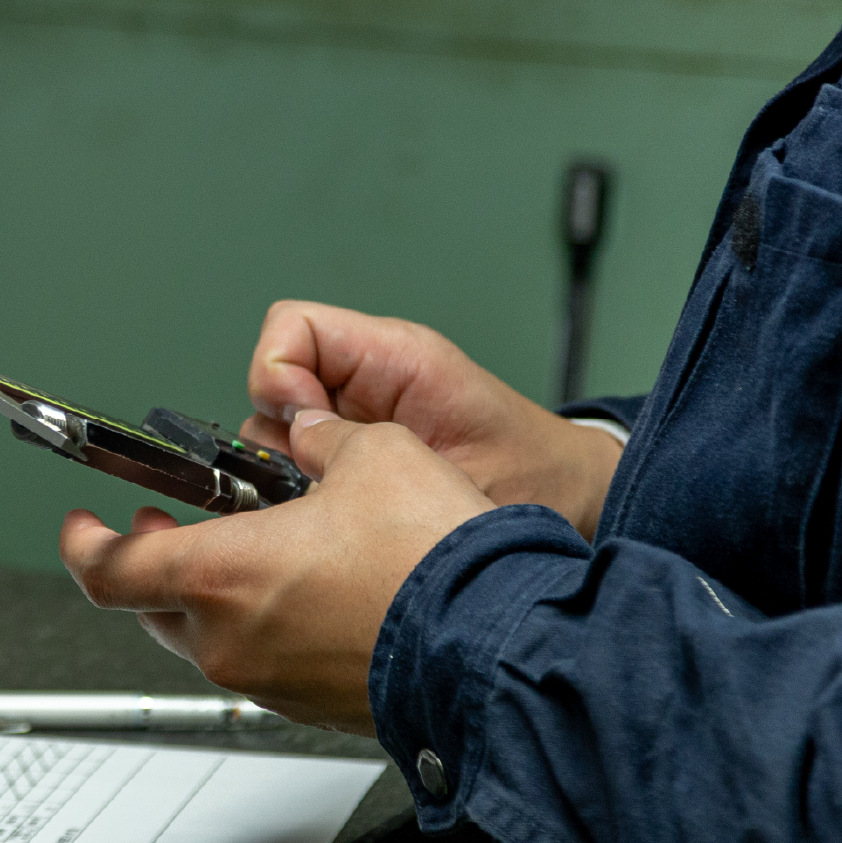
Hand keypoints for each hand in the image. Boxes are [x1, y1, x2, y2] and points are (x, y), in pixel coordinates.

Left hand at [59, 410, 492, 734]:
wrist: (496, 646)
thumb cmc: (432, 563)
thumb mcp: (372, 455)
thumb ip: (323, 441)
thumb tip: (315, 434)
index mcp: (219, 576)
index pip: (106, 570)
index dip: (83, 543)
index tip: (83, 524)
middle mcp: (230, 639)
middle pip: (150, 607)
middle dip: (154, 561)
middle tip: (167, 526)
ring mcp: (268, 681)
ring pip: (209, 638)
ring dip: (214, 594)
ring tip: (255, 549)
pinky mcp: (310, 706)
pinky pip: (263, 662)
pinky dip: (264, 625)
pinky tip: (308, 592)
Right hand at [242, 301, 621, 538]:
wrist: (571, 501)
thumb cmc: (533, 476)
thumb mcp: (455, 460)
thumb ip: (375, 449)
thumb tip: (298, 447)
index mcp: (394, 358)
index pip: (291, 328)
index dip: (277, 375)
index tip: (305, 430)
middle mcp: (365, 380)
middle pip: (271, 382)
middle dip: (282, 435)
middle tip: (321, 479)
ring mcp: (356, 419)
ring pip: (273, 428)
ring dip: (291, 470)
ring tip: (342, 504)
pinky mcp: (356, 456)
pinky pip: (299, 463)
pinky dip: (305, 491)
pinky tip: (345, 515)